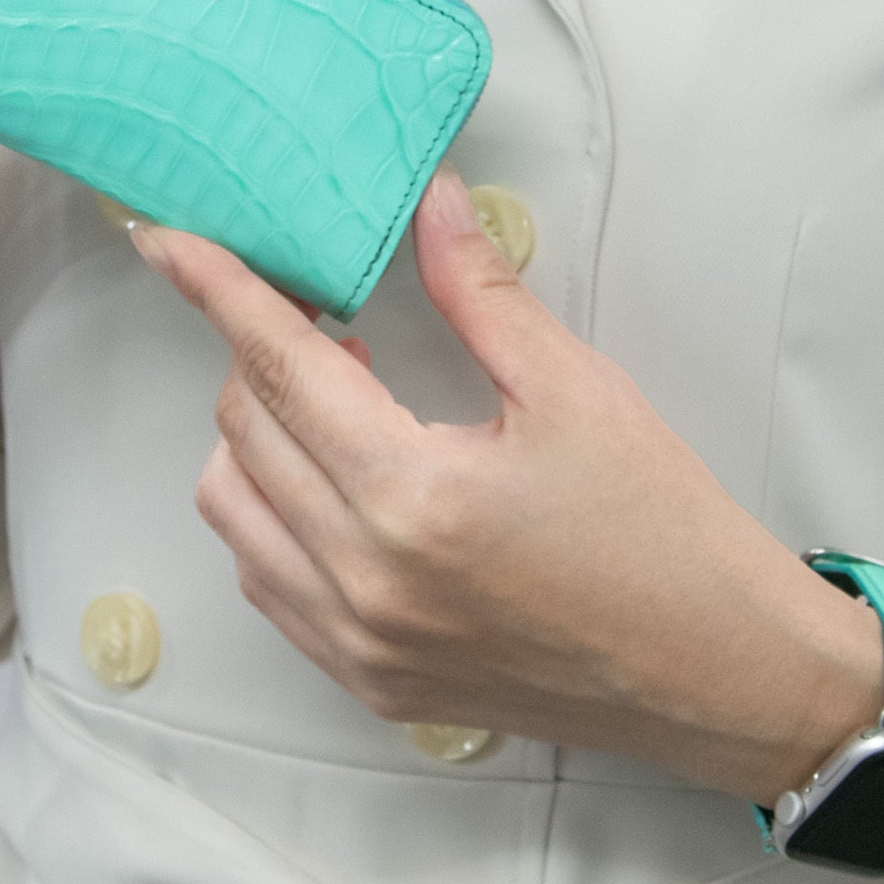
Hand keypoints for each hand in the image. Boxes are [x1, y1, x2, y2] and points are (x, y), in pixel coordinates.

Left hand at [132, 172, 883, 805]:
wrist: (716, 673)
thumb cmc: (663, 532)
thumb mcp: (578, 390)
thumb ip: (481, 293)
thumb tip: (430, 201)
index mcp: (413, 496)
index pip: (279, 366)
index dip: (217, 290)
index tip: (167, 240)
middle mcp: (365, 578)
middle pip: (244, 430)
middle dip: (261, 356)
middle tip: (330, 322)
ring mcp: (359, 641)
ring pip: (234, 510)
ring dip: (258, 440)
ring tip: (346, 408)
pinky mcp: (370, 683)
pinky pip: (268, 583)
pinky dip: (275, 518)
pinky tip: (341, 487)